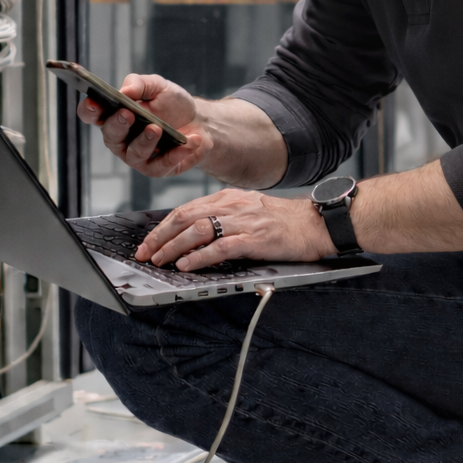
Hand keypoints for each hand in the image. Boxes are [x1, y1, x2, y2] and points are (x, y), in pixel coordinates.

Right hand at [76, 73, 209, 177]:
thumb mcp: (157, 86)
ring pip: (134, 154)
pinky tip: (189, 140)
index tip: (94, 102)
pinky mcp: (157, 169)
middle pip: (110, 136)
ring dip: (145, 141)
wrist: (198, 121)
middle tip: (128, 114)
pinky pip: (161, 165)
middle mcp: (121, 139)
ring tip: (157, 128)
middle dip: (117, 125)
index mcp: (114, 115)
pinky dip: (176, 153)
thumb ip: (139, 84)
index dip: (89, 109)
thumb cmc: (171, 103)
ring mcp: (137, 156)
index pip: (92, 115)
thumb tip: (125, 91)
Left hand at [134, 189, 332, 271]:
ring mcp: (243, 221)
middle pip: (185, 217)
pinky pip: (221, 246)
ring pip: (198, 230)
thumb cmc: (284, 222)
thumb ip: (223, 217)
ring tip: (160, 260)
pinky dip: (200, 256)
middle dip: (160, 237)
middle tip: (144, 253)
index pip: (185, 209)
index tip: (148, 242)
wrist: (317, 223)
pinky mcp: (255, 239)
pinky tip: (187, 265)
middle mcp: (231, 206)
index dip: (162, 227)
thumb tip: (193, 235)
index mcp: (227, 197)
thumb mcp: (248, 211)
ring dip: (174, 247)